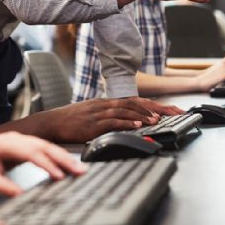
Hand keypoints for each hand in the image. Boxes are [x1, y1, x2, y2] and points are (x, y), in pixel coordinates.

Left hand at [0, 132, 86, 195]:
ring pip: (46, 146)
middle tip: (80, 170)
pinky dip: (56, 157)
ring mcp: (20, 140)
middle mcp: (15, 138)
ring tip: (80, 168)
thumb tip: (20, 194)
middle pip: (45, 145)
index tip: (59, 177)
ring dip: (63, 157)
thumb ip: (2, 186)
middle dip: (64, 158)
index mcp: (6, 143)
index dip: (47, 164)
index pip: (32, 152)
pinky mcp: (22, 145)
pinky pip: (43, 149)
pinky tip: (67, 165)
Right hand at [42, 97, 184, 142]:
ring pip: (125, 110)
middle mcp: (104, 104)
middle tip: (173, 112)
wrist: (51, 122)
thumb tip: (127, 122)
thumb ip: (108, 116)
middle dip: (156, 108)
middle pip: (135, 102)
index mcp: (106, 102)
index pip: (134, 100)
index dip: (153, 104)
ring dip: (143, 114)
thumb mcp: (91, 114)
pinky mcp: (93, 124)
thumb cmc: (70, 121)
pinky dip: (127, 122)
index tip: (169, 109)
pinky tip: (138, 124)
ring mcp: (99, 113)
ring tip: (157, 119)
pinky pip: (113, 121)